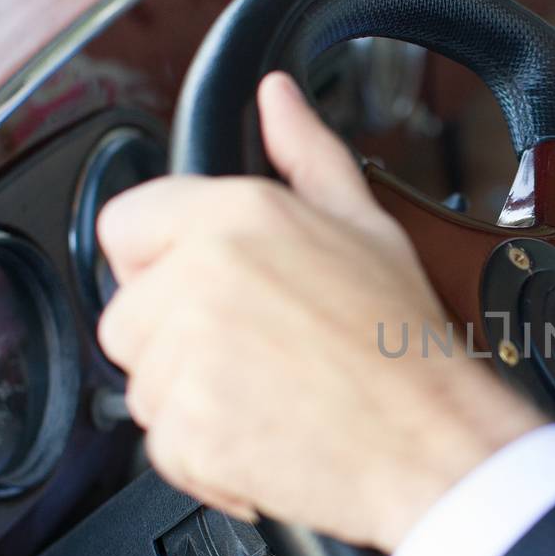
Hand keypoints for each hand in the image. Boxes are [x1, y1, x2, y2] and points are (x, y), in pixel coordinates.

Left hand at [97, 72, 544, 550]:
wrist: (431, 441)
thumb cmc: (402, 343)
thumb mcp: (365, 227)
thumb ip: (306, 155)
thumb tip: (278, 98)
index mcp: (235, 217)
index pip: (123, 226)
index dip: (162, 262)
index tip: (207, 291)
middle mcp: (200, 278)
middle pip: (128, 315)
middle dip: (177, 341)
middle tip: (258, 353)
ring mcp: (187, 358)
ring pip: (142, 384)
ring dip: (192, 402)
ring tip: (269, 395)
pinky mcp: (187, 431)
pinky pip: (162, 446)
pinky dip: (205, 457)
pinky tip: (265, 435)